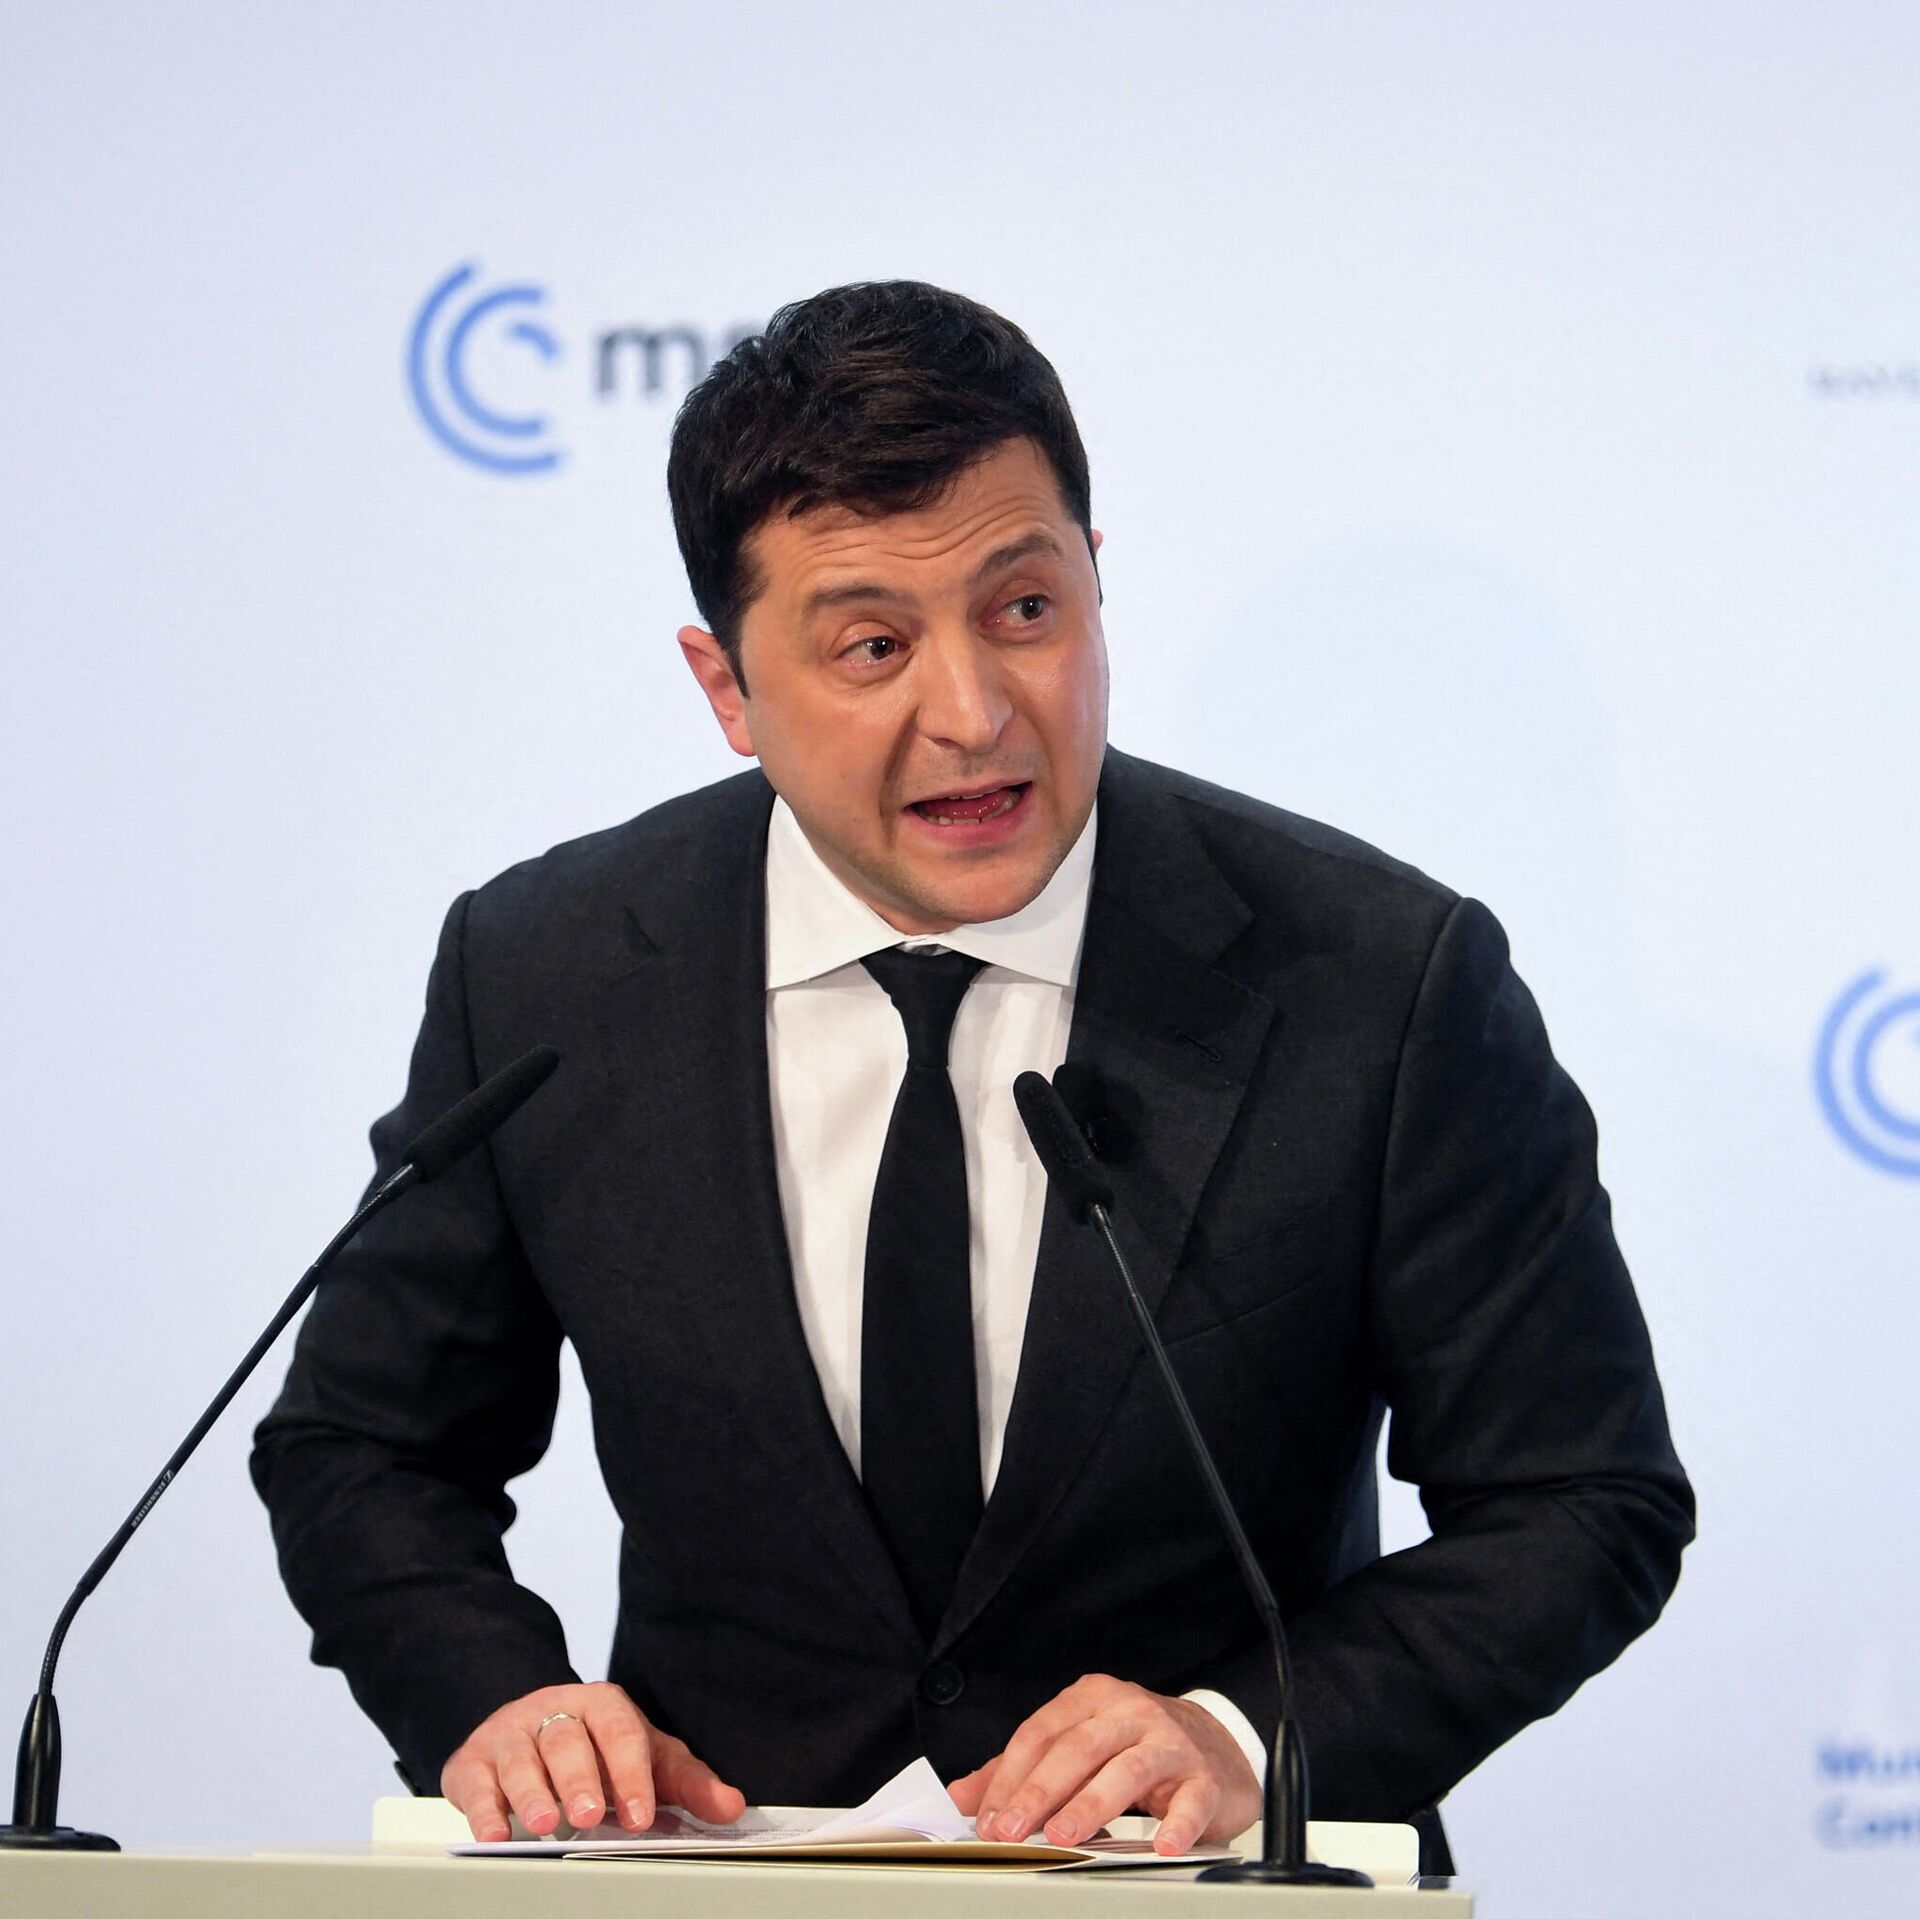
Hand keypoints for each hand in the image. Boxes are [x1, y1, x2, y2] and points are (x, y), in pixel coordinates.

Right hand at [441, 1681, 745, 1841]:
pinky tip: (492, 1835)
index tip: (640, 1815)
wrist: (530, 1722)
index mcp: (603, 1705)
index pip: (620, 1731)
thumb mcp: (645, 1756)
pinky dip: (482, 1810)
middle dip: (579, 1778)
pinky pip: (475, 1783)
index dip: (631, 1773)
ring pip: (520, 1757)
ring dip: (532, 1792)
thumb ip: (686, 1782)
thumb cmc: (597, 1748)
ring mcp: (511, 1734)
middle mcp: (554, 1711)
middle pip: (567, 1739)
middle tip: (590, 1815)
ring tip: (546, 1824)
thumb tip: (731, 1807)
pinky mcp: (473, 1761)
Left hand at [948, 1674, 1259, 1855]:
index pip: (1040, 1733)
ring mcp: (1170, 1741)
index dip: (1010, 1777)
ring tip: (1064, 1835)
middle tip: (1014, 1830)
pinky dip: (1176, 1823)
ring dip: (1092, 1804)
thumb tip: (963, 1795)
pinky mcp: (1204, 1776)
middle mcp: (1130, 1711)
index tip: (989, 1819)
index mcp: (1092, 1698)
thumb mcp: (1078, 1745)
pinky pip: (1191, 1800)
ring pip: (1126, 1769)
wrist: (1217, 1745)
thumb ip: (1022, 1768)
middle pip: (1077, 1748)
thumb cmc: (1135, 1746)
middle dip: (1040, 1791)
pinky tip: (1161, 1845)